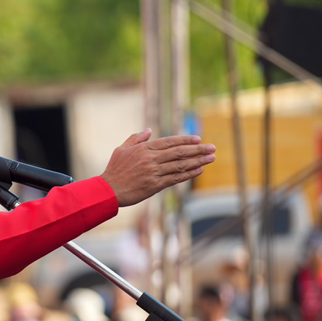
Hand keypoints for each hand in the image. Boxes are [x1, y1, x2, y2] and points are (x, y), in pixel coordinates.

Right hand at [99, 129, 215, 206]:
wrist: (109, 190)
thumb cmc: (114, 170)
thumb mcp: (121, 149)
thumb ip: (136, 138)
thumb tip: (149, 130)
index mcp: (144, 149)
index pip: (169, 142)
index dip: (185, 140)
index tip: (198, 139)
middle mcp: (151, 159)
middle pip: (179, 152)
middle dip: (198, 149)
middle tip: (212, 148)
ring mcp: (154, 172)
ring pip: (180, 165)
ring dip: (198, 161)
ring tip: (210, 158)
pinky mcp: (155, 185)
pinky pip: (175, 178)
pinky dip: (188, 174)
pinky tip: (199, 170)